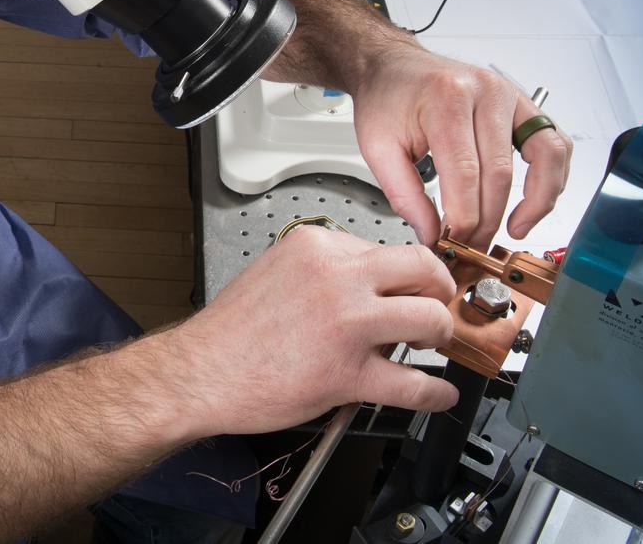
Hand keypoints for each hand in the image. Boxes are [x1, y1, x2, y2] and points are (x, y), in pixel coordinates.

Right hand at [167, 226, 457, 436]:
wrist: (201, 372)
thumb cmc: (232, 330)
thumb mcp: (278, 269)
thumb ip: (324, 270)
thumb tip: (368, 282)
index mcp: (317, 246)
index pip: (386, 247)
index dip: (407, 272)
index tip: (414, 285)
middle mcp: (336, 277)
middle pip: (423, 269)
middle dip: (440, 291)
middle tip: (437, 307)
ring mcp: (346, 325)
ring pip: (431, 319)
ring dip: (442, 335)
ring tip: (433, 346)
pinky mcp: (348, 373)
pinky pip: (415, 384)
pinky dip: (436, 393)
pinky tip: (438, 394)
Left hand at [351, 42, 572, 247]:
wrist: (394, 67)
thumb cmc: (387, 99)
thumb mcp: (377, 147)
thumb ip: (403, 194)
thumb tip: (431, 234)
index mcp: (446, 99)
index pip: (465, 172)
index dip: (463, 217)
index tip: (453, 242)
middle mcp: (485, 92)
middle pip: (500, 172)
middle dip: (489, 219)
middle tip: (473, 245)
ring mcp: (511, 95)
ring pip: (543, 156)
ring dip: (536, 202)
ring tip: (514, 230)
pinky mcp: (524, 103)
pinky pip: (554, 143)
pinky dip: (553, 176)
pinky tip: (534, 201)